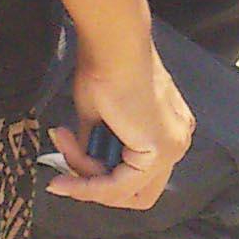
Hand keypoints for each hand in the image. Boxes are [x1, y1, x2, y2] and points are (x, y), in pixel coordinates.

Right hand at [47, 33, 191, 210]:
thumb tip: (83, 166)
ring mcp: (172, 147)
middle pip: (137, 192)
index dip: (102, 178)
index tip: (69, 161)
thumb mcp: (96, 117)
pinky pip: (118, 186)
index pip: (138, 174)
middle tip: (65, 173)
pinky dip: (88, 186)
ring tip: (61, 145)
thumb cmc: (104, 66)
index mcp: (168, 127)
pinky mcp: (159, 152)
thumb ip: (97, 145)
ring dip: (84, 178)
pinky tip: (64, 178)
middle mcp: (177, 140)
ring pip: (124, 191)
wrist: (113, 46)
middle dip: (97, 188)